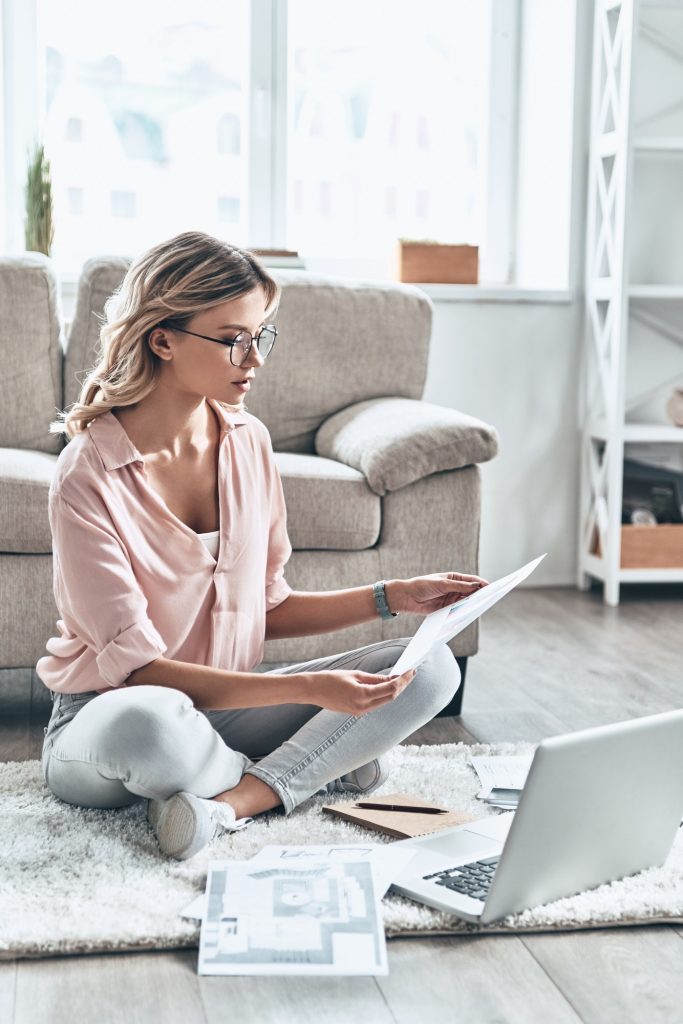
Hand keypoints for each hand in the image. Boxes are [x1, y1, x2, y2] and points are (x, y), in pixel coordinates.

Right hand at [300, 668, 416, 714]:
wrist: (312, 690)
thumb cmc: (331, 679)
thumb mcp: (355, 675)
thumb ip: (375, 679)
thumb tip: (392, 678)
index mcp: (363, 695)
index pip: (391, 688)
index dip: (403, 680)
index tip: (411, 671)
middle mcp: (363, 707)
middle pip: (390, 697)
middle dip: (402, 685)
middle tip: (411, 673)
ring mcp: (360, 712)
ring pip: (384, 701)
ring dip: (395, 690)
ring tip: (403, 678)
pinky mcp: (357, 712)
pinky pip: (375, 704)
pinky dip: (384, 695)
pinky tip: (388, 686)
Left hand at [385, 572, 488, 615]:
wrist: (407, 598)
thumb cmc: (422, 586)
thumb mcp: (442, 584)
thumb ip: (459, 586)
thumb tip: (476, 585)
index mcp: (453, 578)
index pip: (471, 580)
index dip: (481, 583)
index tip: (490, 587)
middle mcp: (454, 588)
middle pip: (471, 592)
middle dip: (479, 595)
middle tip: (488, 599)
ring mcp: (450, 599)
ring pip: (466, 602)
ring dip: (472, 604)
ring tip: (480, 607)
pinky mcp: (446, 609)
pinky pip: (458, 610)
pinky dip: (463, 612)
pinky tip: (468, 613)